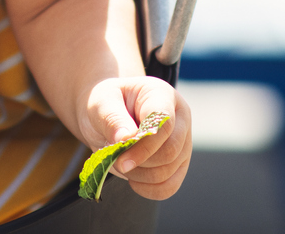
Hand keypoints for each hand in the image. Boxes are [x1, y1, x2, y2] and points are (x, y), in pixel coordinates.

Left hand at [78, 76, 190, 199]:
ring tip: (120, 163)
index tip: (120, 160)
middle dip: (140, 162)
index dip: (144, 146)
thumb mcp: (101, 102)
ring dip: (141, 176)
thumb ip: (112, 118)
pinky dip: (150, 190)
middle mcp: (180, 117)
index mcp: (162, 95)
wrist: (107, 113)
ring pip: (170, 170)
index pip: (164, 123)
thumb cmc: (105, 103)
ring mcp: (183, 141)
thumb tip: (126, 139)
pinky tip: (133, 181)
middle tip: (115, 161)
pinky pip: (171, 186)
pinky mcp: (178, 163)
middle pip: (171, 150)